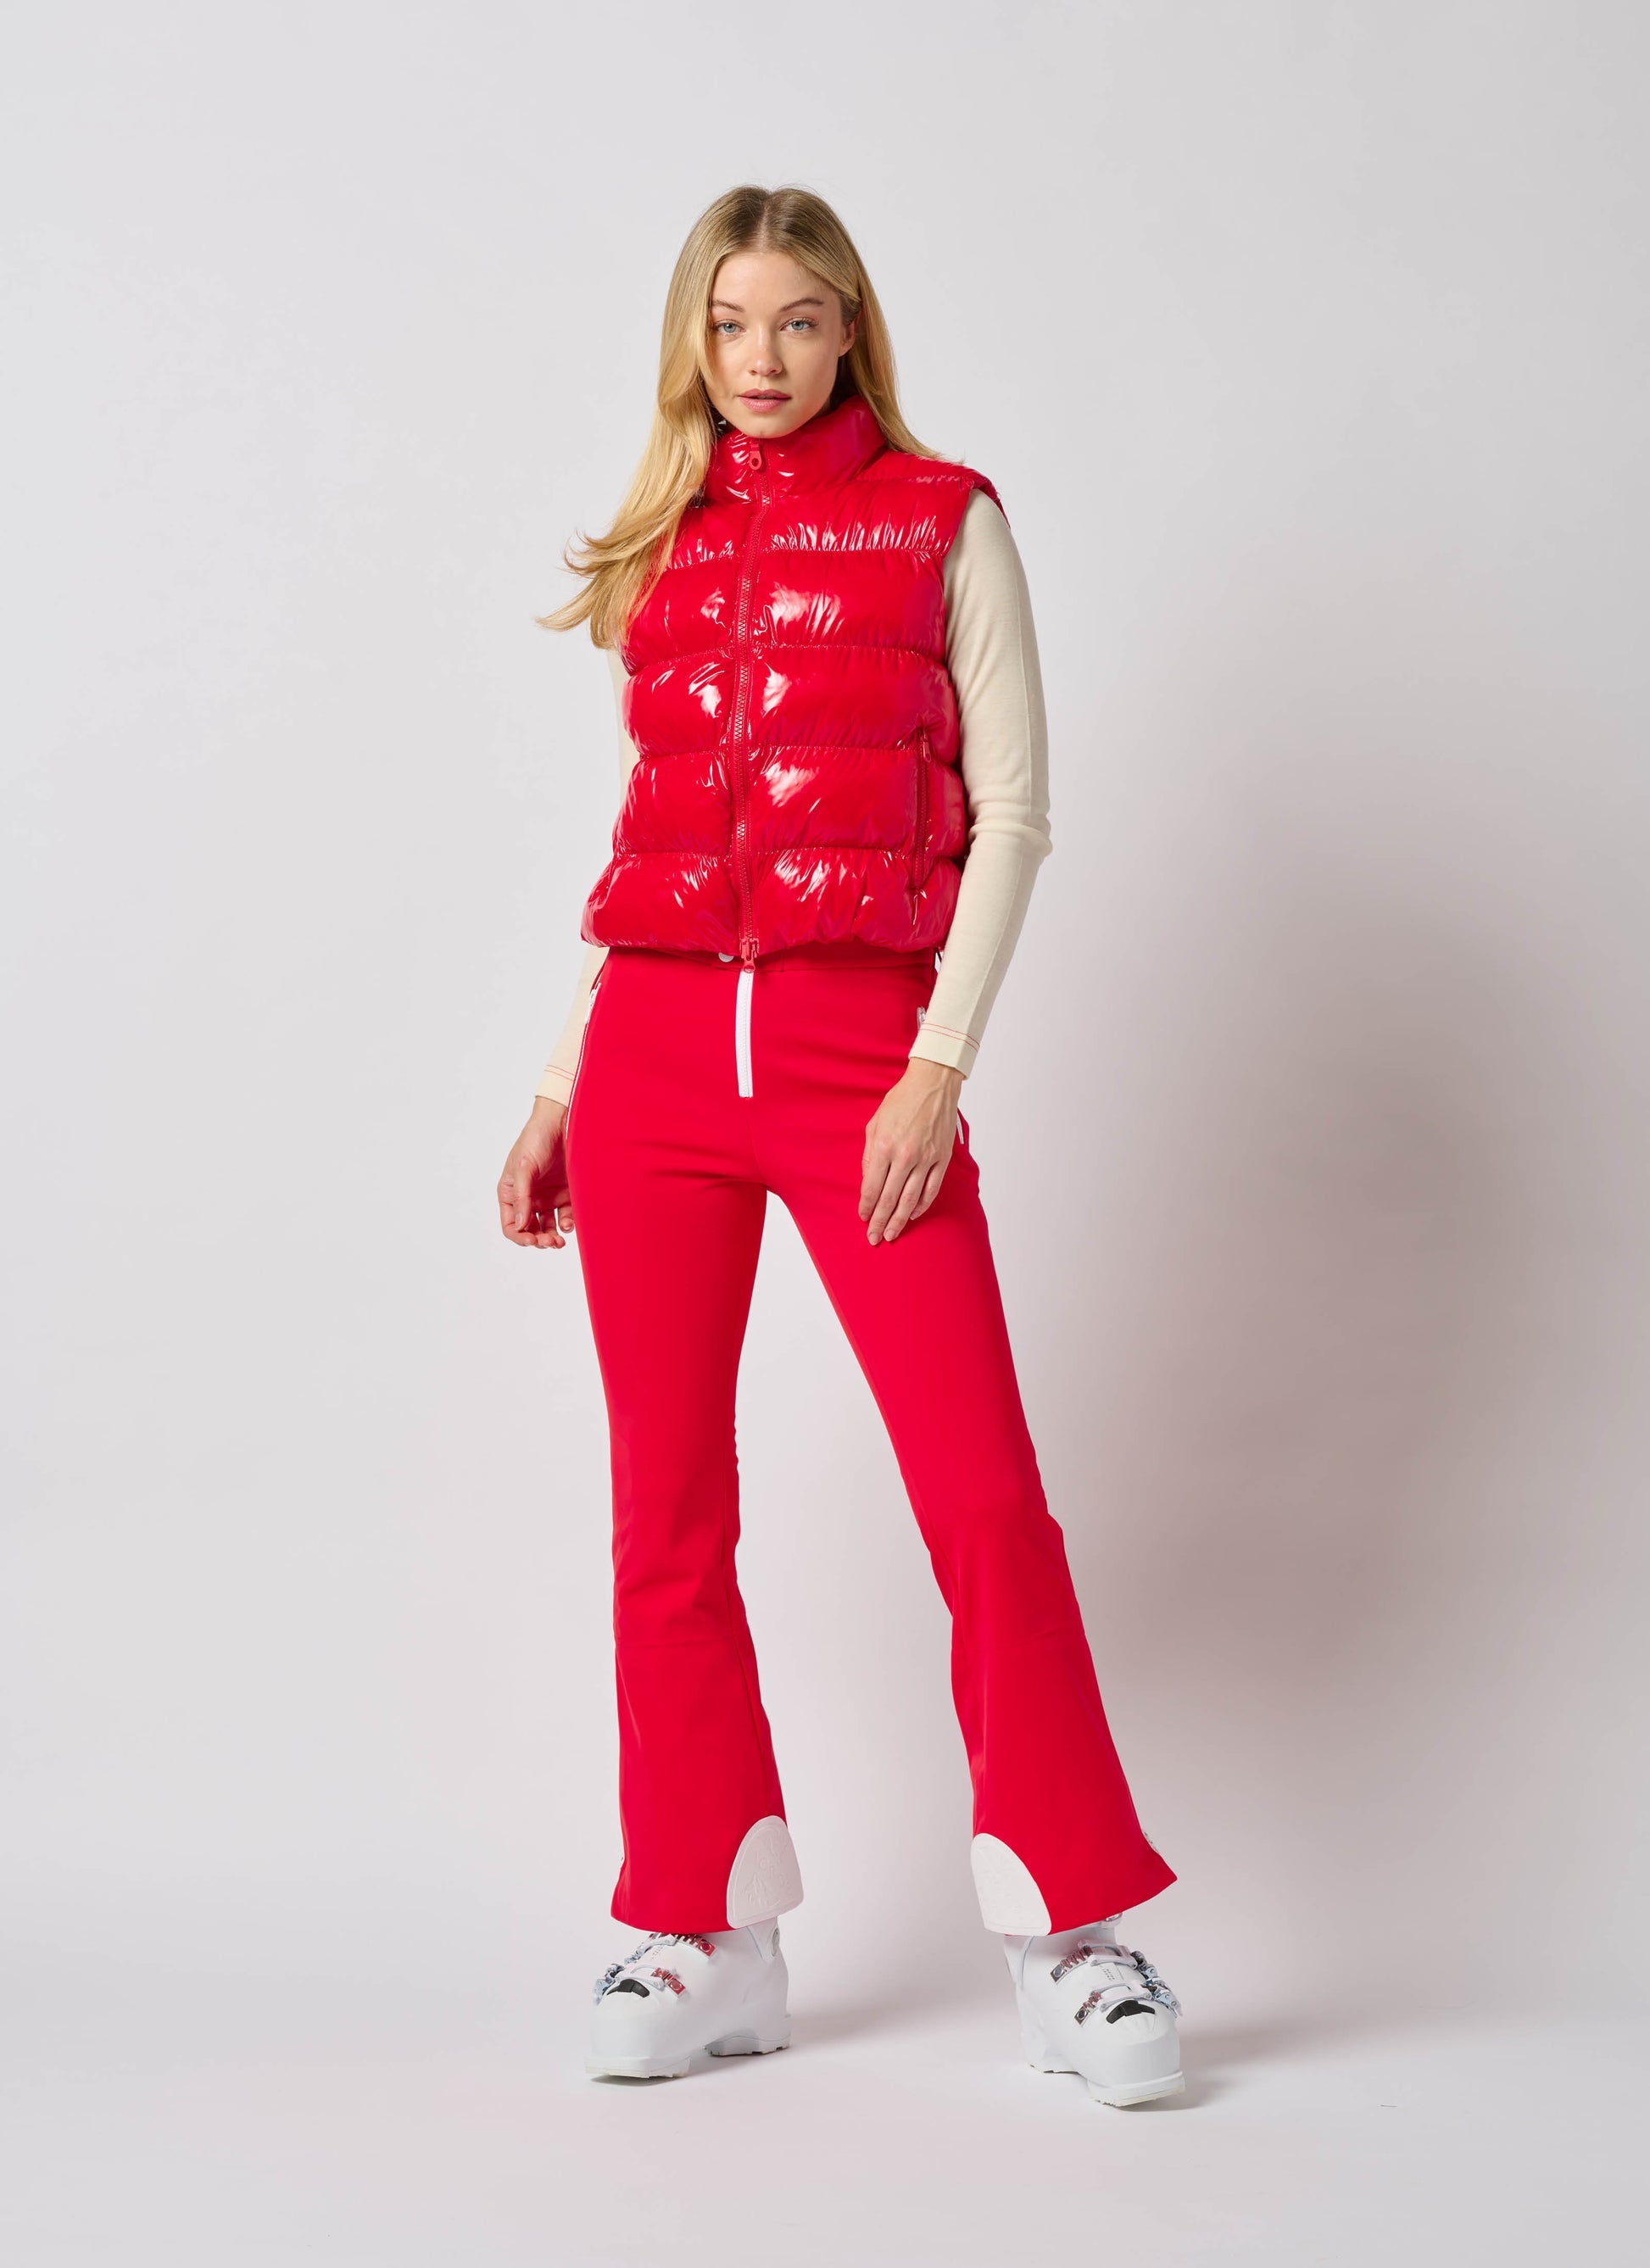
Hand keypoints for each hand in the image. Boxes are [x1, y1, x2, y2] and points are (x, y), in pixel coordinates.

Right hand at [498, 1097, 573, 1248]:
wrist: (563, 1122)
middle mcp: (528, 1198)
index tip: (532, 1240)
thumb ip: (522, 1196)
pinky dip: (567, 1224)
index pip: (510, 1224)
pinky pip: (566, 1216)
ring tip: (560, 1241)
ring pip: (548, 1227)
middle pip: (530, 1229)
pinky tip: (569, 1224)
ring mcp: (547, 1197)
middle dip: (538, 1239)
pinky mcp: (566, 1194)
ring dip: (552, 1237)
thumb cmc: (536, 1139)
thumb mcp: (524, 1167)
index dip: (519, 1236)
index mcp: (511, 1192)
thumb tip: (520, 1225)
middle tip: (551, 1243)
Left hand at [860, 1059, 964, 1243]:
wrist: (932, 1085)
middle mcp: (905, 1155)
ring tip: (892, 1233)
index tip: (863, 1218)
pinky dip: (922, 1205)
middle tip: (874, 1238)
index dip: (866, 1206)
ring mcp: (926, 1158)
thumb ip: (870, 1155)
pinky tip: (913, 1214)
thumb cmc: (900, 1101)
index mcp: (884, 1146)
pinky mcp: (942, 1158)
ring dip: (900, 1219)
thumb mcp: (874, 1124)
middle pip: (890, 1198)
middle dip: (880, 1221)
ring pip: (912, 1199)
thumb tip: (869, 1181)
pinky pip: (932, 1189)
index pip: (872, 1186)